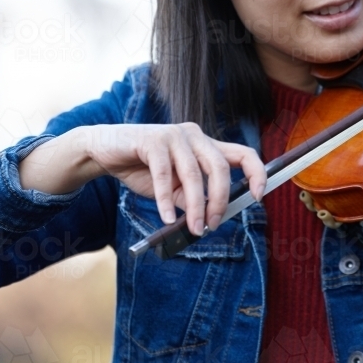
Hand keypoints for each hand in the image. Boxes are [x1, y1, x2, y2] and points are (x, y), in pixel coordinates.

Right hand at [87, 123, 266, 233]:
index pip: (243, 153)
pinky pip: (165, 173)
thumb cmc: (143, 168)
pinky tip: (167, 217)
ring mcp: (175, 135)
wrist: (105, 151)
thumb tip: (207, 221)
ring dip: (195, 205)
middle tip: (212, 225)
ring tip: (193, 228)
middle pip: (221, 167)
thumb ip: (192, 199)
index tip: (258, 196)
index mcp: (206, 145)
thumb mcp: (174, 188)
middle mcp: (195, 136)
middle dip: (220, 200)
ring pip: (194, 173)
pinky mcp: (152, 140)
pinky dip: (167, 199)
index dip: (256, 173)